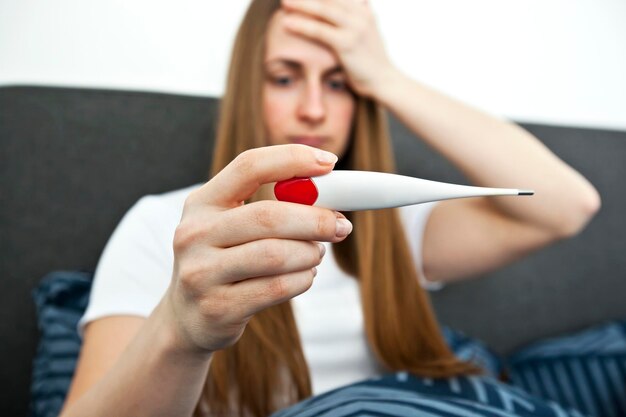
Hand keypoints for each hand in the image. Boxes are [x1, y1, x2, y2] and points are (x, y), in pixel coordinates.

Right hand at [162, 145, 352, 353]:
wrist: (188, 317)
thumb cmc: (224, 261)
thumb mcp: (232, 225)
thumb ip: (271, 205)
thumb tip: (331, 194)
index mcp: (202, 202)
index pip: (249, 166)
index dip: (293, 160)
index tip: (330, 162)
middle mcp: (195, 234)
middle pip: (269, 215)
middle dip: (316, 219)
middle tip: (341, 226)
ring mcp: (201, 273)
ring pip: (277, 255)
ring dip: (310, 253)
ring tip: (315, 254)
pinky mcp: (217, 307)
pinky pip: (277, 287)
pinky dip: (302, 279)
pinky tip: (303, 276)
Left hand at [280, 0, 396, 97]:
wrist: (384, 81)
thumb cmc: (370, 61)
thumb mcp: (365, 33)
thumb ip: (354, 19)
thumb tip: (341, 13)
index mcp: (364, 10)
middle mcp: (361, 14)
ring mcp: (355, 28)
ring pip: (323, 10)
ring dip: (301, 5)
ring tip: (284, 3)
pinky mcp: (347, 43)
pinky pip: (320, 31)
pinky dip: (302, 26)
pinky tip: (287, 24)